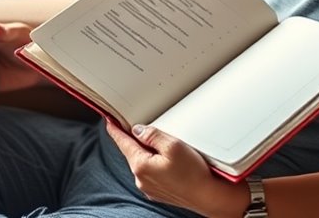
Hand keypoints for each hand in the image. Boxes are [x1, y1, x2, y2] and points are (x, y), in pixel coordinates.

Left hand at [104, 122, 248, 217]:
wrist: (209, 197)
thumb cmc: (194, 173)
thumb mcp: (173, 145)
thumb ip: (152, 135)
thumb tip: (138, 130)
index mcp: (141, 165)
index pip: (123, 143)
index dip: (116, 130)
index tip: (109, 121)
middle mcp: (141, 179)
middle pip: (133, 152)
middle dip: (139, 141)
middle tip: (151, 130)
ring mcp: (150, 187)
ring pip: (144, 163)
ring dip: (150, 154)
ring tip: (169, 149)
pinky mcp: (159, 192)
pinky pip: (153, 173)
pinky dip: (157, 165)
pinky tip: (172, 164)